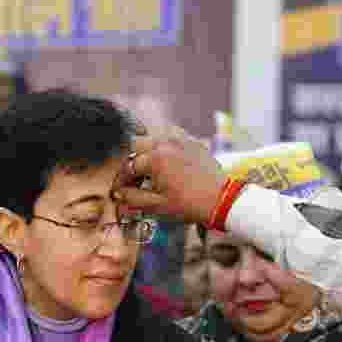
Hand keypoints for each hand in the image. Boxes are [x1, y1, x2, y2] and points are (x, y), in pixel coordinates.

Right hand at [111, 125, 227, 225]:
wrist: (222, 200)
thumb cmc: (191, 204)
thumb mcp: (157, 206)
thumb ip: (133, 198)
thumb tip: (119, 193)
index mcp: (155, 158)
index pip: (129, 167)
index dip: (121, 181)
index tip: (119, 191)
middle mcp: (166, 143)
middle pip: (137, 146)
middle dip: (132, 163)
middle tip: (134, 181)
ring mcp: (181, 139)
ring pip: (153, 136)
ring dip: (147, 151)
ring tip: (150, 171)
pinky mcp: (192, 141)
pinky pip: (172, 135)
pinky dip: (164, 144)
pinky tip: (166, 159)